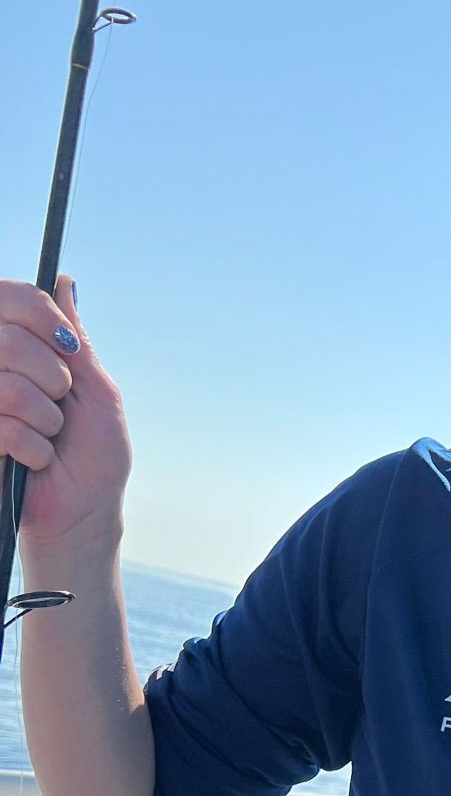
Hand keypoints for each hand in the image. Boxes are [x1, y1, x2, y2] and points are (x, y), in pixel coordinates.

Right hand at [0, 273, 130, 545]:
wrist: (83, 513)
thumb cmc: (94, 455)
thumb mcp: (96, 390)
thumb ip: (74, 339)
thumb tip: (63, 282)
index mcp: (14, 348)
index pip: (6, 297)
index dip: (36, 313)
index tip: (65, 344)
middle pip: (7, 340)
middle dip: (52, 377)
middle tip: (61, 403)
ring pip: (8, 385)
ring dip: (46, 417)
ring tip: (50, 435)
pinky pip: (4, 426)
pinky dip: (35, 447)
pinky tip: (37, 459)